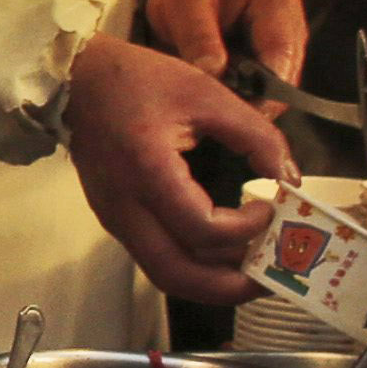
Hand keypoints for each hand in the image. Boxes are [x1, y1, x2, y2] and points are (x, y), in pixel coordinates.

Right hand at [63, 35, 304, 304]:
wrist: (77, 81)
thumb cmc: (138, 81)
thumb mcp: (208, 94)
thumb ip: (256, 136)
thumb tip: (289, 179)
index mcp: (148, 170)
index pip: (202, 229)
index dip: (246, 228)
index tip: (268, 206)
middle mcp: (125, 206)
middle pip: (177, 274)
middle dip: (229, 286)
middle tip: (270, 277)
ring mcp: (116, 219)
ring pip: (166, 274)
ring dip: (212, 283)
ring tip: (251, 271)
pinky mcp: (116, 220)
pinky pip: (157, 258)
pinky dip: (194, 266)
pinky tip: (222, 252)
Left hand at [138, 0, 313, 94]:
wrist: (186, 1)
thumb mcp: (184, 7)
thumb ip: (198, 37)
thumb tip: (213, 71)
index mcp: (277, 1)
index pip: (281, 51)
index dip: (261, 84)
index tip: (229, 104)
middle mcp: (292, 27)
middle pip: (286, 78)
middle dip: (252, 98)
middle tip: (214, 107)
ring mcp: (288, 52)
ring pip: (279, 95)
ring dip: (247, 104)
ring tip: (212, 101)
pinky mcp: (277, 73)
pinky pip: (267, 100)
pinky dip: (243, 105)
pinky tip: (218, 102)